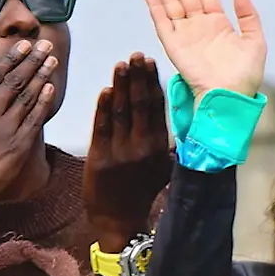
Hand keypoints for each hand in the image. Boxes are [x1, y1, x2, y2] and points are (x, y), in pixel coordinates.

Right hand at [0, 39, 58, 230]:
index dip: (8, 59)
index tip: (22, 45)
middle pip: (12, 81)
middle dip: (30, 60)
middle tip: (45, 44)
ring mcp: (2, 132)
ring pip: (25, 97)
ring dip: (40, 76)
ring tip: (53, 59)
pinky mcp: (16, 149)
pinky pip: (33, 120)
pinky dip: (42, 103)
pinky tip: (51, 88)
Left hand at [83, 53, 171, 250]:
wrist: (119, 220)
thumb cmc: (141, 191)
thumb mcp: (163, 167)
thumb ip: (167, 142)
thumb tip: (174, 115)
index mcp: (159, 147)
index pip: (157, 107)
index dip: (153, 83)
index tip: (150, 62)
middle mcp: (143, 147)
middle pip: (141, 104)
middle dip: (138, 77)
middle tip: (136, 55)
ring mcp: (121, 152)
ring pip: (122, 112)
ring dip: (121, 85)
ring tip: (121, 64)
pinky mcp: (100, 158)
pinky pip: (102, 127)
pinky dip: (104, 107)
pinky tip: (106, 89)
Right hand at [143, 0, 265, 100]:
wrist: (230, 97)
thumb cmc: (245, 75)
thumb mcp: (255, 41)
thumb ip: (248, 15)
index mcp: (217, 24)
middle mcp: (199, 26)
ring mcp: (185, 35)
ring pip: (171, 3)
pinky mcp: (174, 46)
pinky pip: (162, 22)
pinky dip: (154, 6)